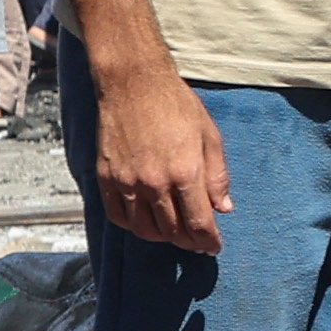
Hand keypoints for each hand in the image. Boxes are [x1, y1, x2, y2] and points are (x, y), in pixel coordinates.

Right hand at [92, 60, 235, 257]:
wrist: (133, 84)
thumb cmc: (176, 105)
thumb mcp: (209, 137)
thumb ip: (217, 176)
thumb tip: (224, 208)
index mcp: (185, 172)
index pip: (199, 223)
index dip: (208, 241)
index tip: (214, 247)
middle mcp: (154, 182)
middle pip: (172, 231)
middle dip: (189, 242)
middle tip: (198, 243)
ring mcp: (127, 181)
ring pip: (144, 229)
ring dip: (162, 237)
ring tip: (175, 234)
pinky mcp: (106, 176)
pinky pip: (117, 215)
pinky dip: (133, 226)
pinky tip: (146, 222)